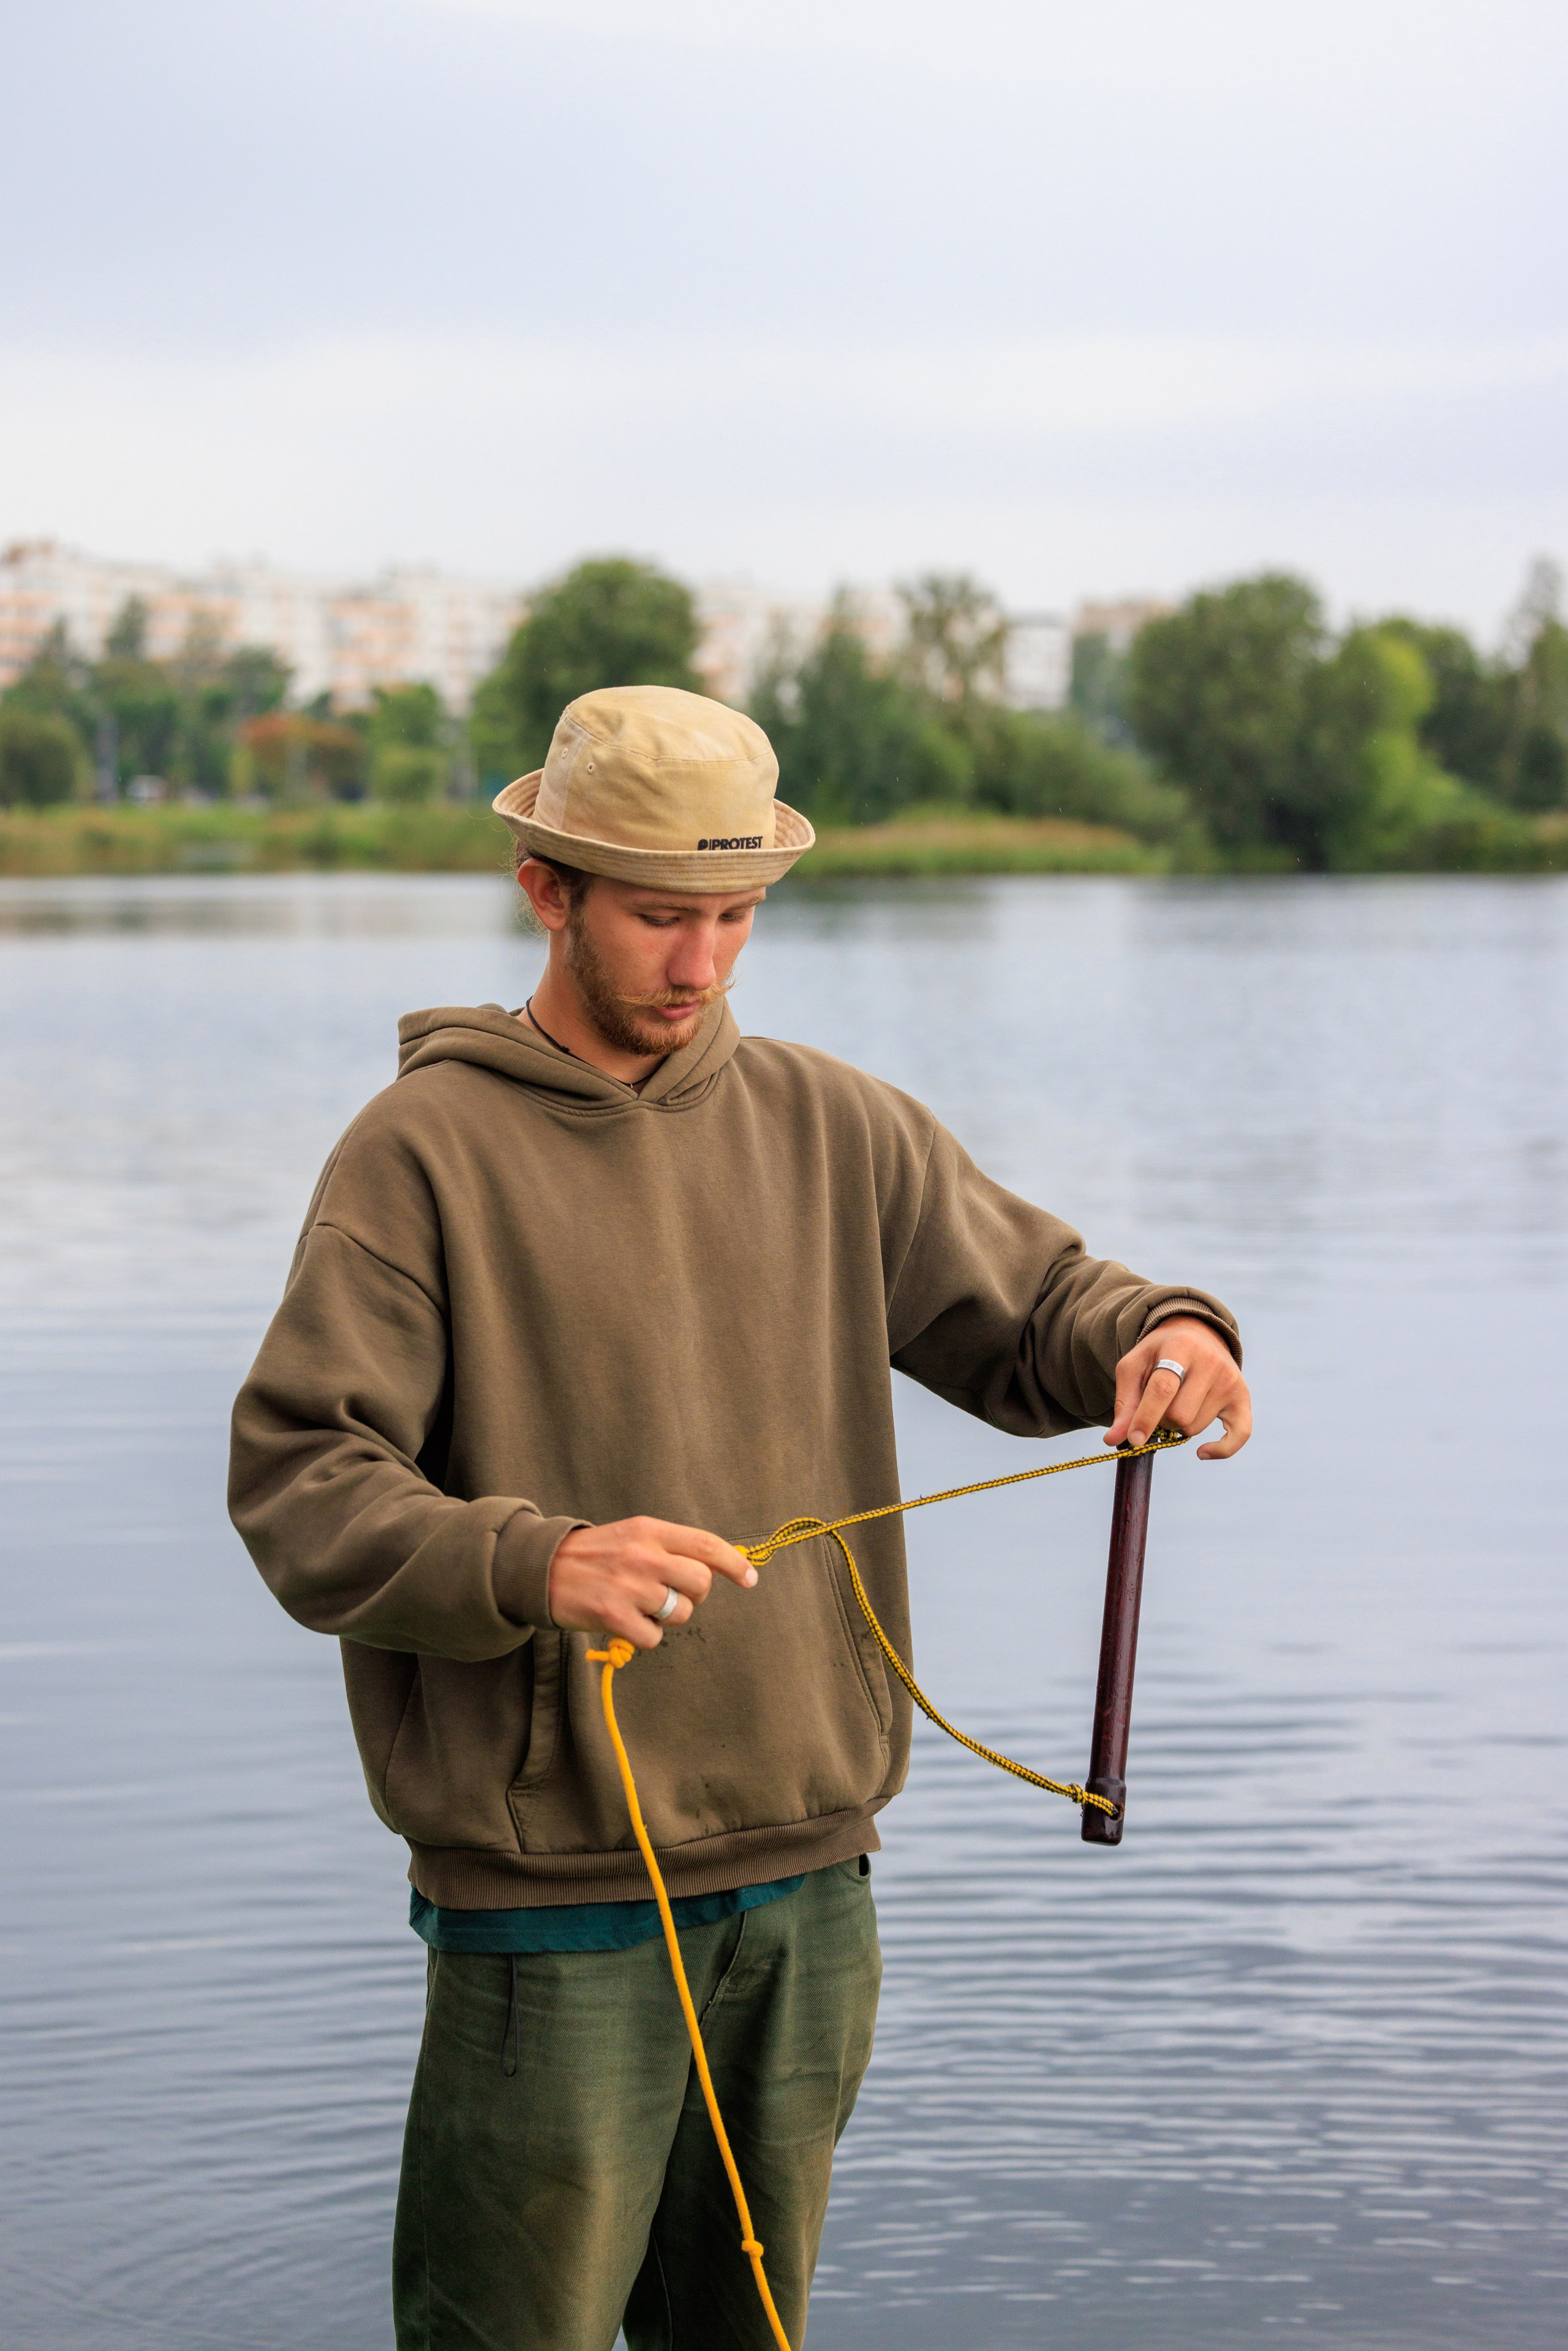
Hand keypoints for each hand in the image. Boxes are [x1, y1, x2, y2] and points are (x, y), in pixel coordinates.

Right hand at [548, 1516, 758, 1650]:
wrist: (540, 1569)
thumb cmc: (595, 1555)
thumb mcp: (633, 1536)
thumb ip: (670, 1547)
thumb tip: (716, 1568)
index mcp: (649, 1530)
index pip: (706, 1545)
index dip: (735, 1563)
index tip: (750, 1578)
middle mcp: (643, 1555)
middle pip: (700, 1583)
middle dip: (694, 1595)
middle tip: (672, 1594)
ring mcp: (629, 1586)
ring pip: (680, 1613)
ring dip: (667, 1617)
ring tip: (641, 1606)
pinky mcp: (614, 1616)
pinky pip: (654, 1637)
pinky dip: (645, 1636)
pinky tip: (627, 1622)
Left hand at [1105, 1315, 1251, 1460]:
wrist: (1196, 1335)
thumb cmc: (1159, 1354)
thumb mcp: (1134, 1367)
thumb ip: (1125, 1403)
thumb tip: (1113, 1440)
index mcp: (1180, 1347)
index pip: (1163, 1389)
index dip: (1146, 1417)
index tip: (1134, 1440)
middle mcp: (1211, 1362)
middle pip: (1180, 1415)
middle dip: (1161, 1421)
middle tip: (1157, 1407)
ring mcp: (1230, 1380)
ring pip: (1196, 1427)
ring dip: (1179, 1427)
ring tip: (1177, 1404)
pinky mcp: (1242, 1396)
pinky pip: (1240, 1435)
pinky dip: (1221, 1450)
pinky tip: (1202, 1453)